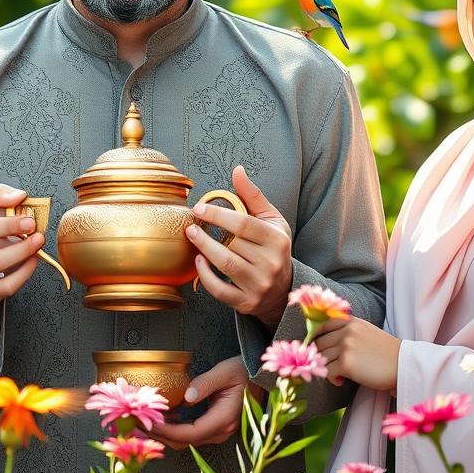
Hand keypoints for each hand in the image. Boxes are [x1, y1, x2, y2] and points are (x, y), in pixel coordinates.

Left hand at [150, 356, 258, 450]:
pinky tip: (163, 417)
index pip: (191, 433)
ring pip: (187, 440)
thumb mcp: (226, 371)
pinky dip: (174, 428)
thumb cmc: (244, 372)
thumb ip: (206, 383)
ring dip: (165, 432)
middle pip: (185, 441)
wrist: (261, 377)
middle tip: (138, 423)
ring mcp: (219, 431)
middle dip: (160, 435)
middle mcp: (221, 430)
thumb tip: (187, 397)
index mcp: (224, 418)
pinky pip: (191, 433)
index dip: (168, 431)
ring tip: (146, 420)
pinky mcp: (215, 427)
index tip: (150, 423)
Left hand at [187, 165, 292, 329]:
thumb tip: (237, 170)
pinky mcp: (247, 302)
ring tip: (192, 237)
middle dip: (207, 233)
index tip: (199, 208)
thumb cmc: (273, 247)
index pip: (244, 224)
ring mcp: (260, 285)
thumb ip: (252, 195)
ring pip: (226, 265)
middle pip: (233, 244)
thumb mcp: (271, 219)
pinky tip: (198, 262)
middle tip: (191, 224)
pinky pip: (221, 290)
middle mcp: (271, 263)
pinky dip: (205, 276)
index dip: (218, 215)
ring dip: (204, 250)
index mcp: (277, 239)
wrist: (283, 289)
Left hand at [315, 317, 400, 391]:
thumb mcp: (366, 332)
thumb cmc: (386, 353)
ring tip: (339, 374)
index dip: (315, 338)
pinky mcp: (347, 363)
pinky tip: (341, 381)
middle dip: (320, 357)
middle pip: (319, 344)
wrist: (404, 365)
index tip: (315, 349)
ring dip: (327, 369)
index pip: (321, 325)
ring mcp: (346, 346)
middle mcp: (347, 331)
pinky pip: (328, 371)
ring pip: (322, 358)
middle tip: (329, 366)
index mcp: (351, 322)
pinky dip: (332, 378)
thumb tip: (322, 342)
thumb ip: (347, 332)